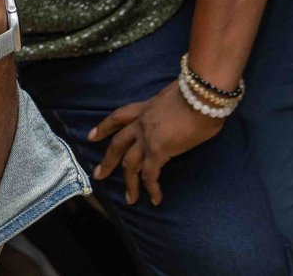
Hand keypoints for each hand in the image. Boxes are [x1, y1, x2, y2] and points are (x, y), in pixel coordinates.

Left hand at [87, 83, 220, 205]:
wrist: (201, 95)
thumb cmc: (197, 92)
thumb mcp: (175, 95)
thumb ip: (169, 106)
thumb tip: (177, 112)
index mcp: (144, 107)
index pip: (118, 117)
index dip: (103, 127)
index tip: (91, 136)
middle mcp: (141, 123)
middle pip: (117, 144)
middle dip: (107, 161)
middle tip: (98, 174)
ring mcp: (147, 138)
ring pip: (129, 164)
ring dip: (129, 183)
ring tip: (129, 199)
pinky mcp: (158, 151)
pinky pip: (150, 175)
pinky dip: (152, 189)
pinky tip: (155, 199)